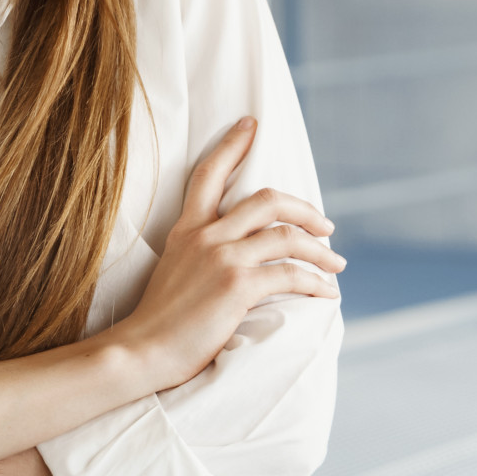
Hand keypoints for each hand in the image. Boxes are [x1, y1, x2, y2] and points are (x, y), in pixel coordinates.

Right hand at [106, 117, 343, 390]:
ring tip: (336, 263)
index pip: (209, 173)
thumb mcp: (174, 269)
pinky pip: (290, 275)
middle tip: (325, 225)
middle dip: (305, 209)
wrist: (140, 351)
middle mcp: (206, 236)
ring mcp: (222, 258)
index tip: (252, 124)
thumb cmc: (158, 321)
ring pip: (287, 236)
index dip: (232, 144)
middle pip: (268, 200)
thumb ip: (200, 252)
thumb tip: (237, 253)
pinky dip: (316, 283)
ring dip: (320, 250)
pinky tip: (328, 293)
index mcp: (187, 229)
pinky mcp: (237, 285)